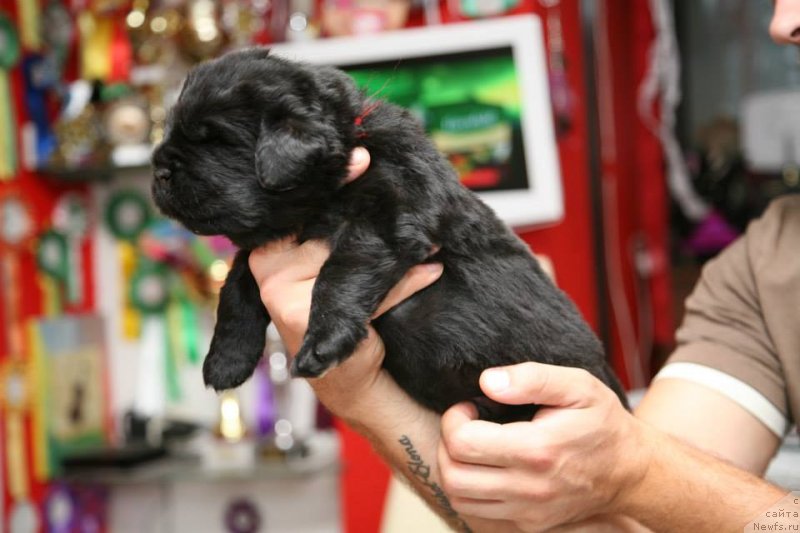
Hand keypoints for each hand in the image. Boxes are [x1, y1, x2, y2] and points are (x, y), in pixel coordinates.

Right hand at [249, 148, 443, 423]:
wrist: (350, 374)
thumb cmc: (343, 312)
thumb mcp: (333, 262)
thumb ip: (336, 226)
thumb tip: (369, 166)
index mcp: (266, 247)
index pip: (298, 205)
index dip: (330, 181)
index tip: (363, 158)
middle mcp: (266, 266)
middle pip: (320, 225)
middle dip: (365, 212)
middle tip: (402, 192)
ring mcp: (280, 292)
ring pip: (345, 254)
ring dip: (393, 249)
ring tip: (429, 238)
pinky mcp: (302, 315)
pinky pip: (362, 290)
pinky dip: (403, 282)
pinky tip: (430, 270)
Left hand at [438, 363, 649, 531]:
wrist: (632, 471)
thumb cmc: (603, 423)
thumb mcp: (577, 386)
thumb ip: (531, 378)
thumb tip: (486, 382)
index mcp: (537, 450)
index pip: (462, 442)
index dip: (454, 418)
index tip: (469, 406)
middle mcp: (529, 488)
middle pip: (453, 475)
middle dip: (446, 443)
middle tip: (464, 424)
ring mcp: (528, 512)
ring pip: (459, 499)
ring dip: (454, 468)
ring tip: (472, 445)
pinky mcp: (529, 524)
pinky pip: (478, 513)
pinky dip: (469, 489)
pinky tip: (485, 466)